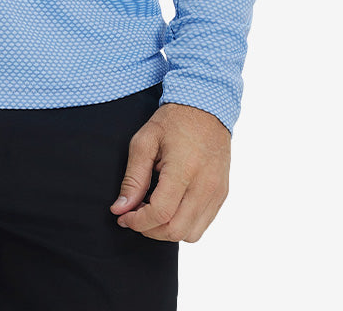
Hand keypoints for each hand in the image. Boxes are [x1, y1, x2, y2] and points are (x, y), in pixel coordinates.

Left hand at [110, 102, 230, 242]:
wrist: (207, 108)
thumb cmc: (173, 121)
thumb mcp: (145, 141)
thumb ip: (133, 177)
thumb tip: (121, 208)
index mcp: (184, 169)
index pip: (161, 213)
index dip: (138, 221)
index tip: (123, 216)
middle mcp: (205, 186)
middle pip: (176, 230)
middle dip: (149, 230)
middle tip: (134, 216)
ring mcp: (217, 192)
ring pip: (191, 234)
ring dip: (167, 231)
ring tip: (152, 212)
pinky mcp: (222, 195)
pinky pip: (203, 224)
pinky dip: (183, 225)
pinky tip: (170, 207)